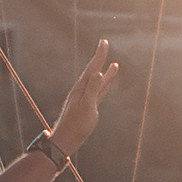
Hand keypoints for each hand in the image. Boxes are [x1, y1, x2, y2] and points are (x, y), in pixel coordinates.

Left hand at [48, 41, 121, 158]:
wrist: (67, 139)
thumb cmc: (76, 124)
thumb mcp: (86, 106)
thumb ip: (92, 89)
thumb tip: (98, 72)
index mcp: (81, 88)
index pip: (92, 67)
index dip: (99, 55)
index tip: (104, 42)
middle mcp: (83, 90)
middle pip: (94, 70)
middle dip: (100, 58)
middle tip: (105, 44)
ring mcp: (86, 97)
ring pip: (99, 81)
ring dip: (106, 72)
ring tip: (115, 64)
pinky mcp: (89, 105)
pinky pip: (100, 91)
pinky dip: (105, 84)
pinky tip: (107, 82)